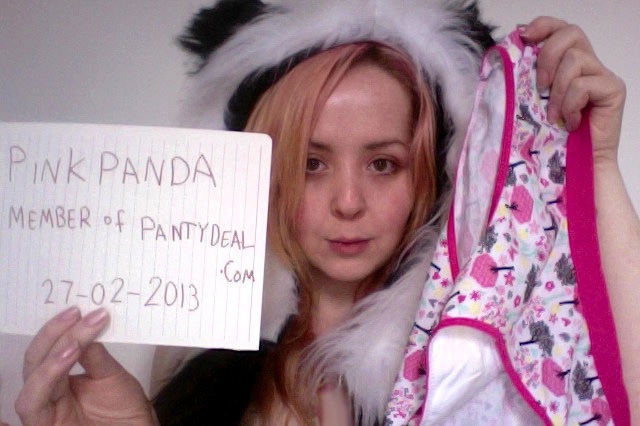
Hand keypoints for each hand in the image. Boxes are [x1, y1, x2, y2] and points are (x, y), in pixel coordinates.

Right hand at [15, 307, 154, 424]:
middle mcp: (48, 395)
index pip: (50, 350)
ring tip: (74, 341)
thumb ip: (95, 354)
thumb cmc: (125, 411)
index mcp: (61, 380)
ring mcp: (45, 412)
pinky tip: (67, 357)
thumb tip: (86, 322)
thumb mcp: (112, 375)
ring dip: (51, 356)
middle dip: (53, 335)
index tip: (80, 309)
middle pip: (35, 361)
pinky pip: (32, 404)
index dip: (59, 328)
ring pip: (31, 381)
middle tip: (76, 314)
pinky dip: (47, 377)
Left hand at [520, 17, 625, 165]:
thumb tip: (506, 55)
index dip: (544, 25)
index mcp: (566, 64)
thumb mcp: (530, 104)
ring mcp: (601, 76)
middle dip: (548, 55)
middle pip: (571, 33)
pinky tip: (570, 122)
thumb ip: (525, 79)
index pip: (560, 29)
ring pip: (575, 59)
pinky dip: (570, 104)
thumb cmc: (550, 138)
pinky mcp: (612, 89)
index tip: (524, 36)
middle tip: (540, 86)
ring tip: (553, 116)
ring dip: (558, 90)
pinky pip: (584, 84)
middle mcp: (587, 65)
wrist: (574, 166)